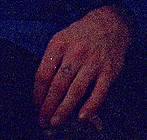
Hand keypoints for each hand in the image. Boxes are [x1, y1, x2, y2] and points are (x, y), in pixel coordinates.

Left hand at [34, 4, 130, 128]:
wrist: (110, 24)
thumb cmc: (81, 35)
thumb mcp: (61, 39)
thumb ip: (52, 61)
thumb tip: (41, 89)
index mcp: (59, 44)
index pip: (43, 74)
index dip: (37, 94)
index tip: (36, 105)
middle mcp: (76, 52)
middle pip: (58, 85)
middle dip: (48, 106)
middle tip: (43, 120)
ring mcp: (93, 62)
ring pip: (76, 90)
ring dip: (64, 109)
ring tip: (56, 121)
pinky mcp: (109, 71)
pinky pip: (99, 92)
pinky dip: (90, 106)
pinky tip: (81, 117)